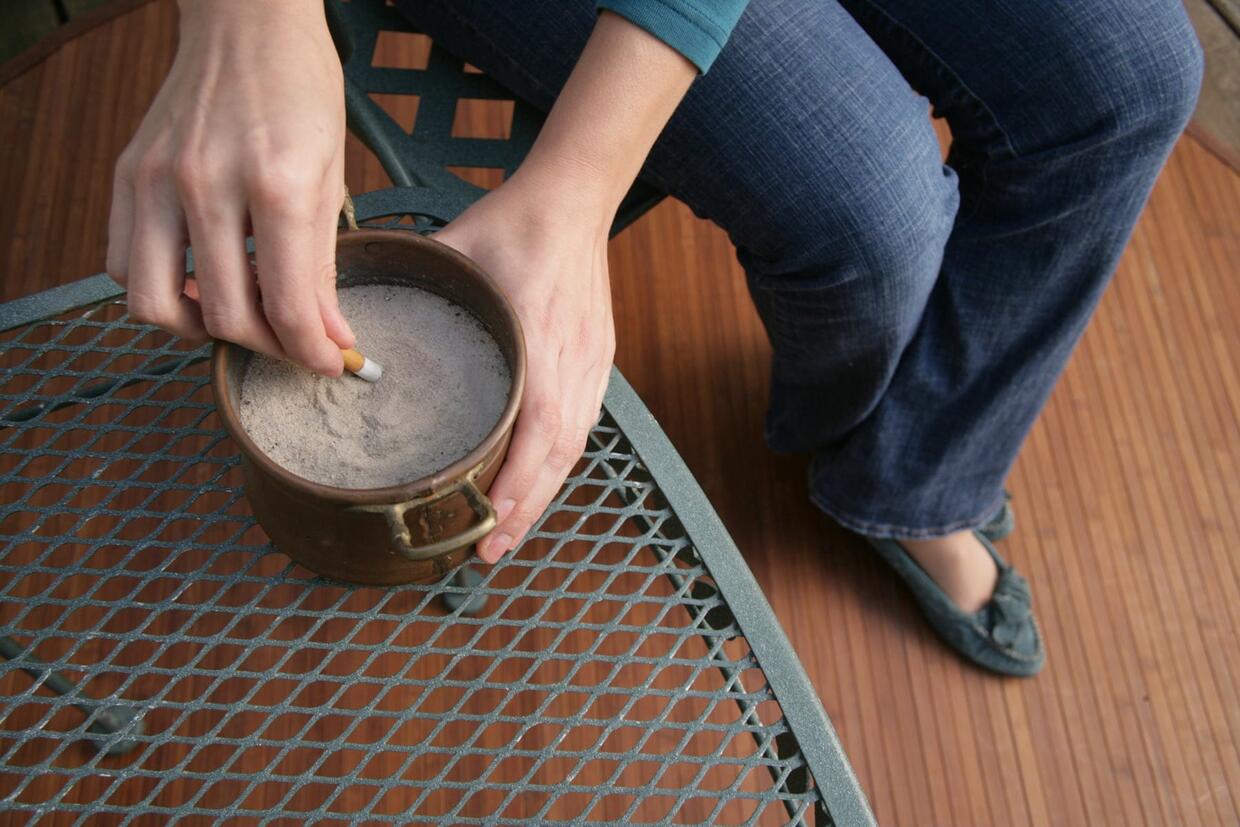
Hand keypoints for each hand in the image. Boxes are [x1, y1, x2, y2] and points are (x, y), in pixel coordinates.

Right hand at [106, 0, 352, 374]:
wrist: (248, 22)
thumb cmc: (301, 92)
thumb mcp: (329, 176)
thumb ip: (323, 264)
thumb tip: (332, 336)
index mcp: (274, 184)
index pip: (286, 303)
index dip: (311, 350)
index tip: (329, 363)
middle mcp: (207, 184)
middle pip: (224, 314)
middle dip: (268, 347)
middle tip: (293, 344)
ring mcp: (157, 179)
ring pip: (154, 302)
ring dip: (201, 329)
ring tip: (241, 318)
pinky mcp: (127, 175)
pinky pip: (122, 263)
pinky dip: (157, 290)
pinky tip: (197, 281)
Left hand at [434, 166, 615, 562]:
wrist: (574, 200)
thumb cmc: (514, 224)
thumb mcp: (453, 252)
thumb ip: (409, 287)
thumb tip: (353, 319)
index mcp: (540, 338)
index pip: (539, 429)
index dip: (518, 484)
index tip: (489, 525)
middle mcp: (574, 360)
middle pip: (561, 455)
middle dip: (527, 510)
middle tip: (490, 553)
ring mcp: (593, 363)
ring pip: (575, 446)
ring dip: (544, 494)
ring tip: (509, 532)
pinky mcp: (599, 360)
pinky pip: (584, 425)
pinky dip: (559, 463)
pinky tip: (536, 483)